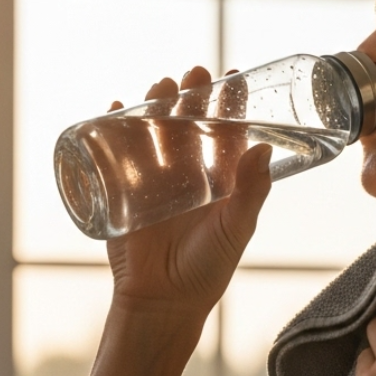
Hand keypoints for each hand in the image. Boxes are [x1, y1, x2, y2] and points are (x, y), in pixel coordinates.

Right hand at [105, 66, 271, 318]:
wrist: (162, 303)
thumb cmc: (207, 270)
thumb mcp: (236, 229)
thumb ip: (251, 192)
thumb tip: (263, 149)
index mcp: (221, 181)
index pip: (227, 132)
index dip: (231, 103)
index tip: (233, 74)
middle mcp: (188, 175)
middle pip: (188, 124)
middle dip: (190, 96)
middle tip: (194, 72)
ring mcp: (154, 181)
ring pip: (153, 132)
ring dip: (155, 105)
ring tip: (160, 85)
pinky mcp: (122, 191)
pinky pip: (115, 153)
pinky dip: (111, 128)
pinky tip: (113, 109)